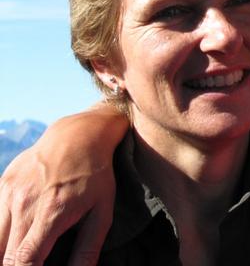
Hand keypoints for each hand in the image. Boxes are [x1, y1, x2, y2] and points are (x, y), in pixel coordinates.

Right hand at [0, 109, 127, 265]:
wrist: (80, 135)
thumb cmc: (97, 175)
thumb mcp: (102, 212)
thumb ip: (88, 248)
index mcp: (52, 214)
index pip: (23, 261)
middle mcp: (25, 204)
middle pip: (4, 255)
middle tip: (33, 262)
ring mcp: (10, 192)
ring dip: (4, 252)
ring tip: (22, 254)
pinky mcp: (3, 183)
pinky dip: (2, 231)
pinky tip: (18, 233)